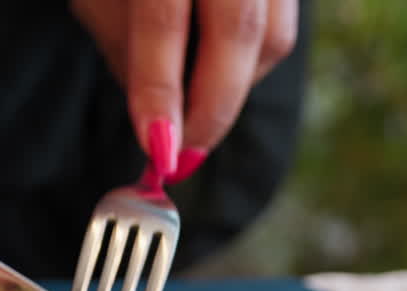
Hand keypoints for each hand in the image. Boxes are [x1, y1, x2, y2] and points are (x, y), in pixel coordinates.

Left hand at [71, 0, 297, 182]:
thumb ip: (126, 48)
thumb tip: (160, 124)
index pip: (164, 19)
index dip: (159, 90)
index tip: (157, 151)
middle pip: (241, 32)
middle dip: (212, 109)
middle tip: (182, 156)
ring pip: (273, 38)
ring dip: (232, 90)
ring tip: (191, 112)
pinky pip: (281, 27)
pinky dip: (247, 64)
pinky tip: (213, 74)